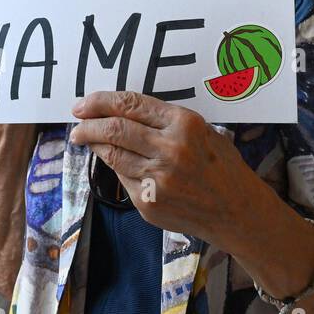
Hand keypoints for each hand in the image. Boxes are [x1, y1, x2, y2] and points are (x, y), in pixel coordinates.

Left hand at [70, 91, 253, 244]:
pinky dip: (114, 166)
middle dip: (88, 124)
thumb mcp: (203, 131)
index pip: (130, 104)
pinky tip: (113, 161)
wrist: (236, 212)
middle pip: (114, 129)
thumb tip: (122, 113)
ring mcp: (157, 179)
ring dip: (94, 145)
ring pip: (112, 154)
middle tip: (76, 122)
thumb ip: (165, 122)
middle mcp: (169, 149)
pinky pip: (123, 178)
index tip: (84, 104)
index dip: (100, 102)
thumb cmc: (222, 167)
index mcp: (184, 124)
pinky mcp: (148, 202)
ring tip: (85, 139)